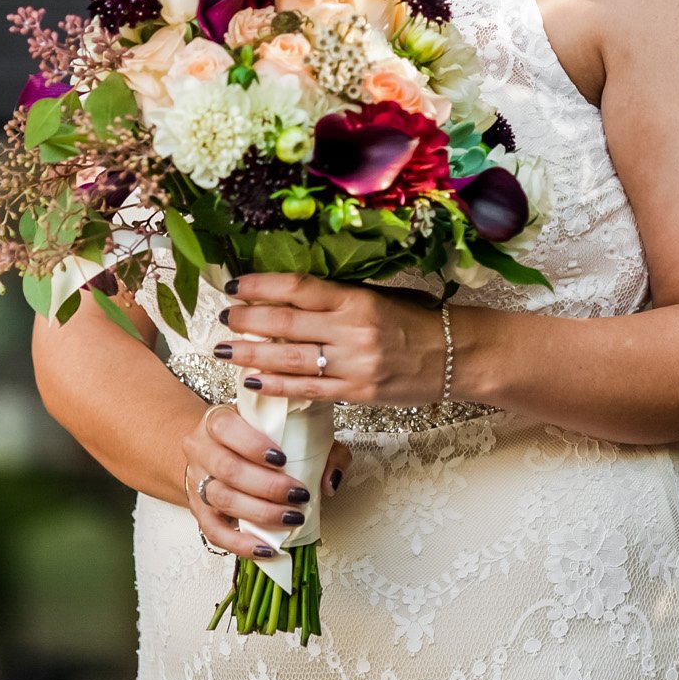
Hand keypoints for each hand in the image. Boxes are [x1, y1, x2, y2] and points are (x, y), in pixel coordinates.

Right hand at [181, 400, 351, 557]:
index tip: (282, 460)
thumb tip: (329, 481)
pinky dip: (240, 544)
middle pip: (227, 468)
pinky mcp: (198, 510)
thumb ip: (318, 445)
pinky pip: (214, 532)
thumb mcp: (286, 428)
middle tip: (298, 494)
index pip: (226, 427)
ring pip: (222, 499)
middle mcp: (201, 448)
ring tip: (291, 517)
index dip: (253, 445)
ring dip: (260, 513)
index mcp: (217, 420)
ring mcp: (196, 480)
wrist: (218, 449)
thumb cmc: (257, 438)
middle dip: (267, 486)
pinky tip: (266, 549)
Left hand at [214, 273, 446, 406]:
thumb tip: (284, 295)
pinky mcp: (357, 393)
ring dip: (251, 354)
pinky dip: (277, 385)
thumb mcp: (377, 296)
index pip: (297, 289)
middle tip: (222, 319)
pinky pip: (308, 390)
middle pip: (285, 324)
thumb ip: (335, 298)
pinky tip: (253, 380)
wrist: (455, 356)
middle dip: (246, 321)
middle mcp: (352, 330)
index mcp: (356, 298)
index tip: (235, 286)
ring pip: (290, 359)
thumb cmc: (414, 321)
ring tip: (224, 350)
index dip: (260, 286)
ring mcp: (354, 364)